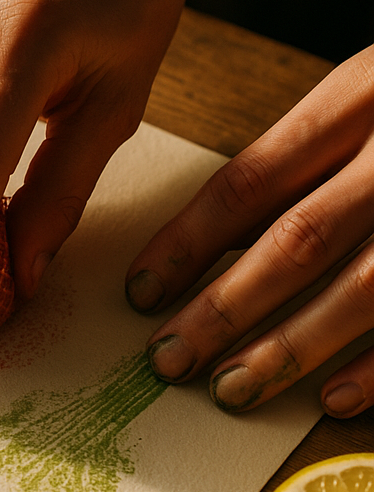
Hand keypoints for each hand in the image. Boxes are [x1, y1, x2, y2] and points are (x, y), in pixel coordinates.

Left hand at [128, 44, 373, 416]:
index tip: (140, 293)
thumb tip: (220, 243)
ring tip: (231, 389)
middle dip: (223, 308)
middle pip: (299, 239)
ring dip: (293, 347)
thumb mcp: (373, 90)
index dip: (187, 243)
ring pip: (367, 286)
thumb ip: (313, 153)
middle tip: (166, 361)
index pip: (250, 180)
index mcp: (364, 93)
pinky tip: (335, 401)